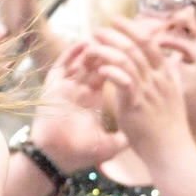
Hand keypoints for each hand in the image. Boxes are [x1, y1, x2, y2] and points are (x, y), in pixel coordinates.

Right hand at [30, 41, 127, 170]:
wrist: (55, 160)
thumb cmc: (80, 154)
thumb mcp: (110, 145)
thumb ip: (125, 137)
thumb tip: (142, 136)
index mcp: (92, 100)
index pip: (108, 73)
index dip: (119, 61)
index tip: (132, 49)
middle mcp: (79, 91)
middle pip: (95, 63)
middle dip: (106, 49)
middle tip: (120, 35)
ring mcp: (65, 87)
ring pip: (80, 61)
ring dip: (92, 48)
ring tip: (104, 36)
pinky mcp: (52, 88)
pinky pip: (61, 66)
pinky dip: (71, 54)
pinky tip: (84, 43)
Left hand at [74, 18, 192, 162]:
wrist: (171, 152)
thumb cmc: (169, 128)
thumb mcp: (175, 97)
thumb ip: (173, 79)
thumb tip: (174, 65)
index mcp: (166, 75)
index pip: (149, 43)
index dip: (132, 29)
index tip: (117, 20)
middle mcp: (159, 79)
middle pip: (137, 46)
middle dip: (116, 34)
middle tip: (99, 28)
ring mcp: (149, 90)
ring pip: (128, 60)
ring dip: (108, 49)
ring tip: (92, 45)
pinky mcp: (137, 104)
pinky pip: (125, 81)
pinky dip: (113, 71)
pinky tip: (101, 67)